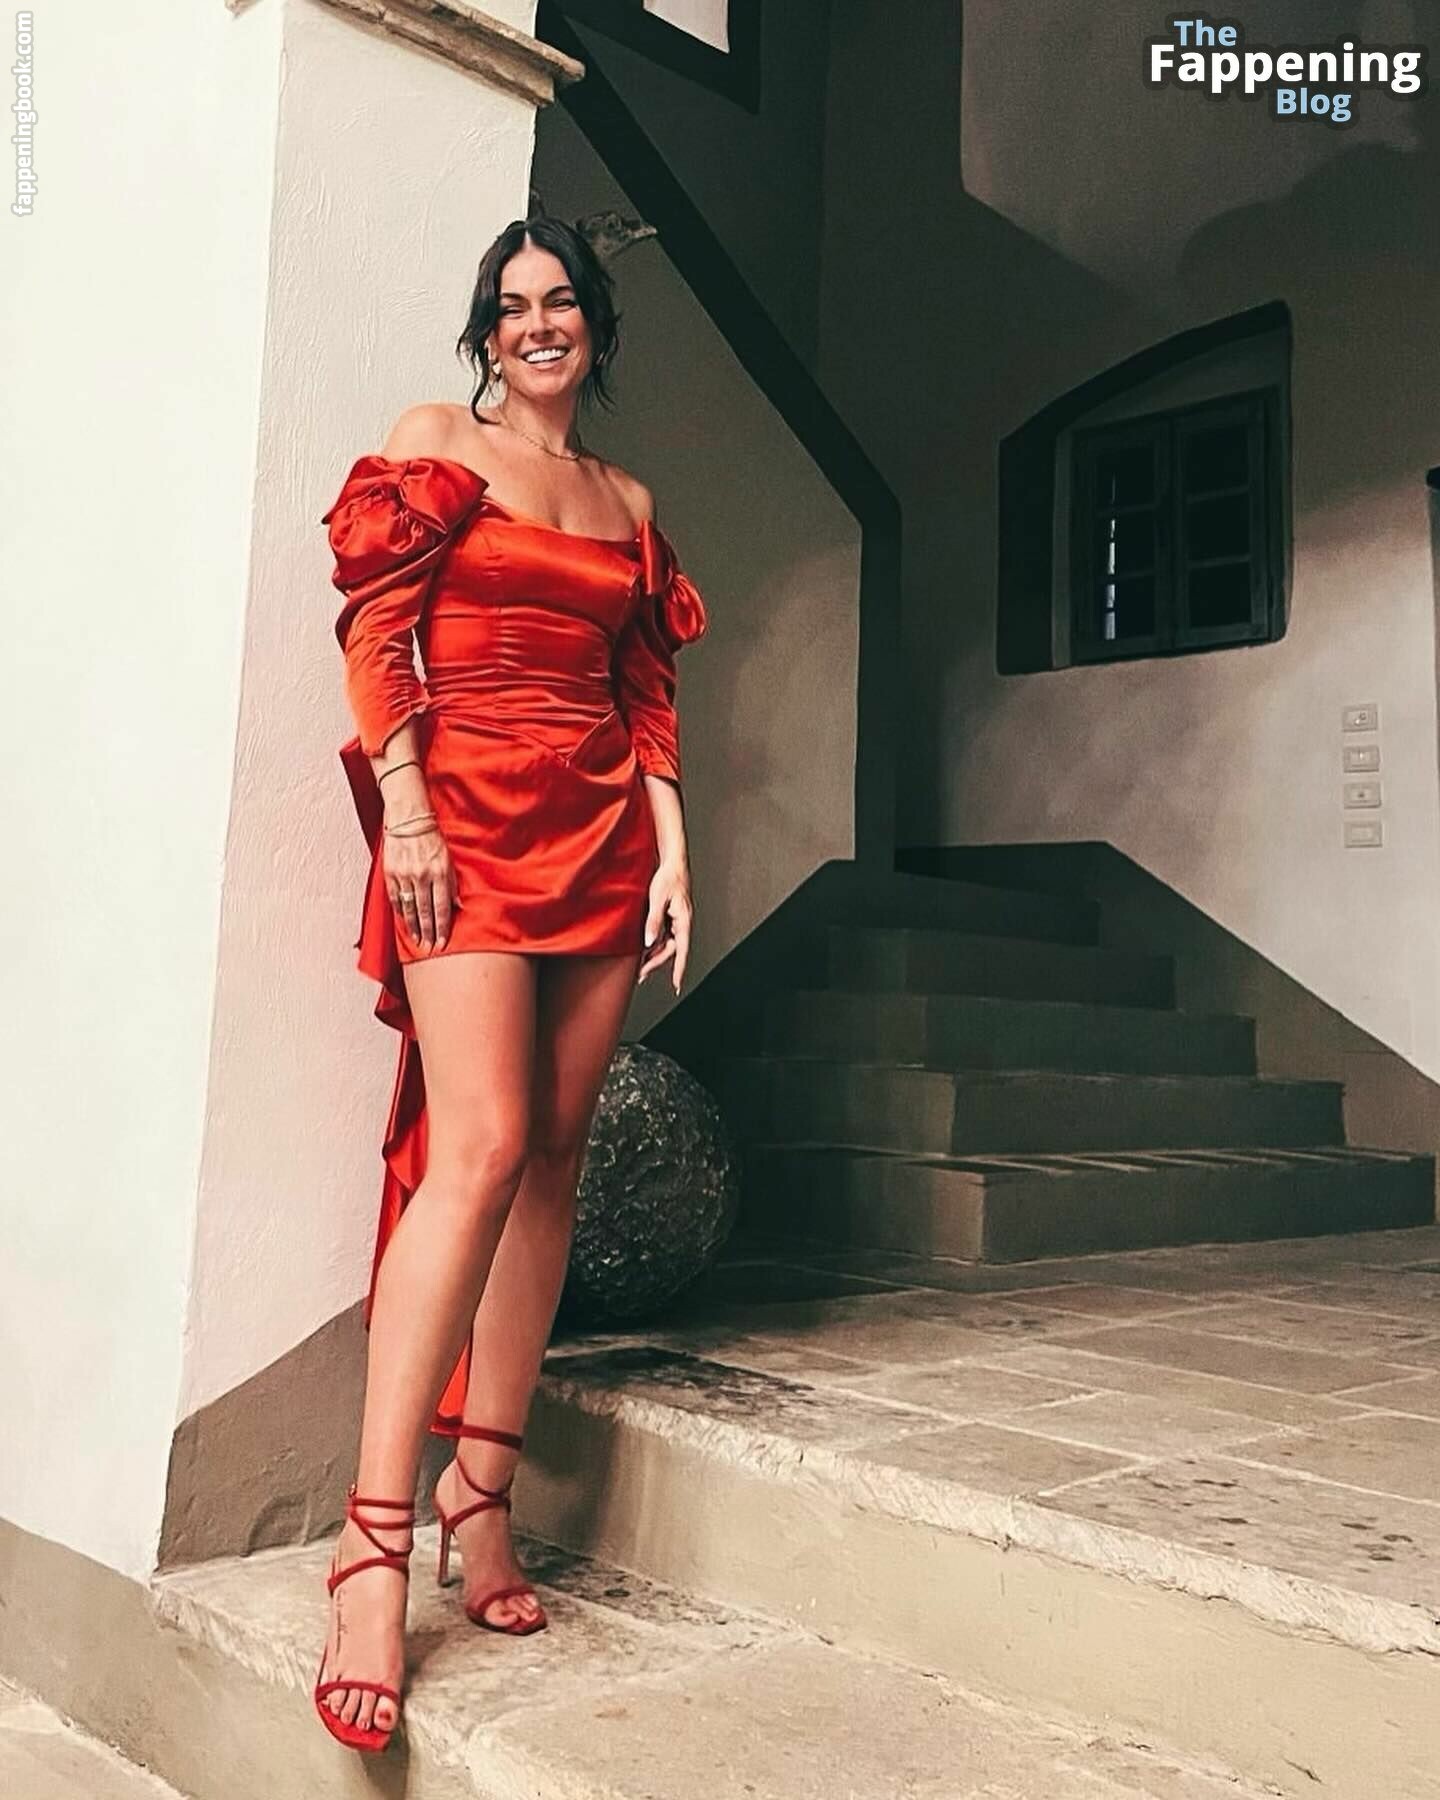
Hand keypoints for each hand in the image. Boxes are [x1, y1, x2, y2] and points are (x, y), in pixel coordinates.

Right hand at [383, 821, 460, 952]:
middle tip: (429, 949)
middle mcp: (422, 875)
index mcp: (440, 872)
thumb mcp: (449, 859)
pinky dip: (400, 912)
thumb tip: (459, 907)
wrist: (409, 818)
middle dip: (428, 933)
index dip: (443, 928)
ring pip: (409, 908)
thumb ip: (453, 884)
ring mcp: (404, 874)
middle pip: (425, 912)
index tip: (443, 943)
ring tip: (417, 941)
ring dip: (413, 928)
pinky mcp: (390, 872)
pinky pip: (395, 898)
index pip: (442, 908)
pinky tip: (404, 922)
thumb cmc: (432, 838)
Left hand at [639, 860, 692, 993]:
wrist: (672, 862)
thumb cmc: (668, 878)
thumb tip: (649, 942)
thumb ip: (653, 921)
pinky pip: (663, 935)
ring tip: (639, 966)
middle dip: (656, 964)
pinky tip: (643, 948)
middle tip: (641, 975)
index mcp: (684, 920)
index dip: (679, 969)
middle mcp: (682, 923)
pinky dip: (654, 943)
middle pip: (671, 950)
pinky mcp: (670, 917)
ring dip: (654, 955)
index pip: (682, 951)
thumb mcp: (657, 899)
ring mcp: (676, 921)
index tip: (677, 985)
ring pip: (666, 944)